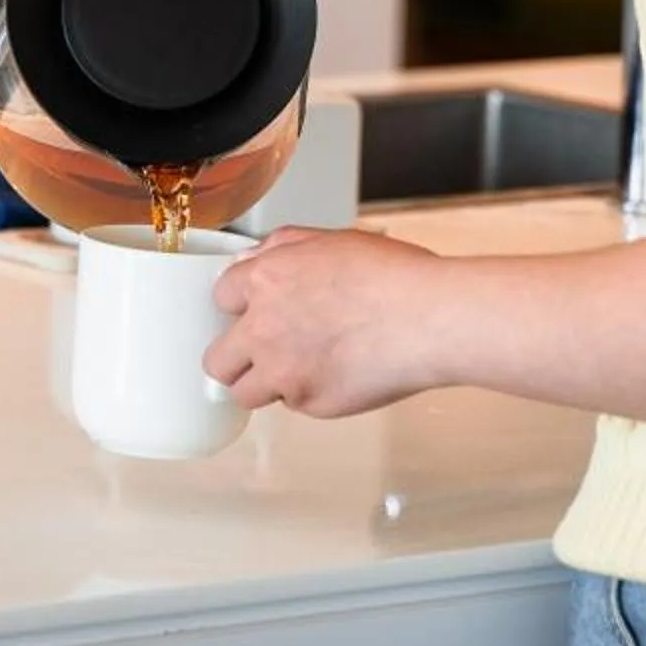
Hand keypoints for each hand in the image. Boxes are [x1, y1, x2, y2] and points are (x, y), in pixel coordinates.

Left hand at [206, 227, 451, 417]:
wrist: (429, 320)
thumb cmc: (393, 278)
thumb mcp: (332, 240)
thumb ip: (284, 247)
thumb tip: (255, 257)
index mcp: (266, 280)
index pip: (220, 298)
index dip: (239, 306)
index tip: (250, 311)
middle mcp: (264, 329)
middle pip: (216, 360)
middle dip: (235, 357)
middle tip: (261, 352)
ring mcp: (283, 372)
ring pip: (246, 393)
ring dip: (265, 384)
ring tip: (298, 370)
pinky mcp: (310, 404)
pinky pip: (294, 405)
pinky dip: (308, 394)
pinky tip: (337, 373)